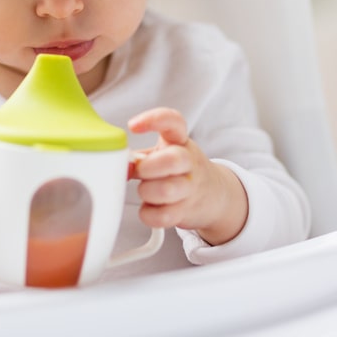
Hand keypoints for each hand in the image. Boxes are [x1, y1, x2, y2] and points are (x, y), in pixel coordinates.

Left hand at [128, 107, 247, 245]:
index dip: (153, 120)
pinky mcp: (186, 211)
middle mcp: (189, 162)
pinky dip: (149, 214)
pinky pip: (162, 216)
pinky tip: (150, 208)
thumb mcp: (165, 152)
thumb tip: (121, 166)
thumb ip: (141, 156)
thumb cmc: (180, 170)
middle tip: (140, 172)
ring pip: (166, 190)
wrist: (214, 194)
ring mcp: (190, 188)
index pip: (173, 121)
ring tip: (146, 191)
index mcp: (180, 141)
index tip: (133, 126)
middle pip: (172, 160)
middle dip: (147, 168)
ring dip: (147, 192)